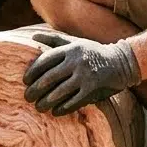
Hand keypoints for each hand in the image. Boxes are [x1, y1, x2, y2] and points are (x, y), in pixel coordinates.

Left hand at [22, 32, 141, 115]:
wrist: (121, 62)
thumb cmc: (93, 52)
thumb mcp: (75, 42)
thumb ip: (54, 39)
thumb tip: (33, 35)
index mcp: (70, 49)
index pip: (45, 61)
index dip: (32, 72)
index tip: (25, 81)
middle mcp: (76, 61)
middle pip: (49, 78)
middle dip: (35, 90)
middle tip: (27, 97)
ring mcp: (85, 75)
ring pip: (59, 92)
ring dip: (46, 102)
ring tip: (39, 107)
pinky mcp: (93, 89)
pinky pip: (73, 102)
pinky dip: (62, 108)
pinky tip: (55, 111)